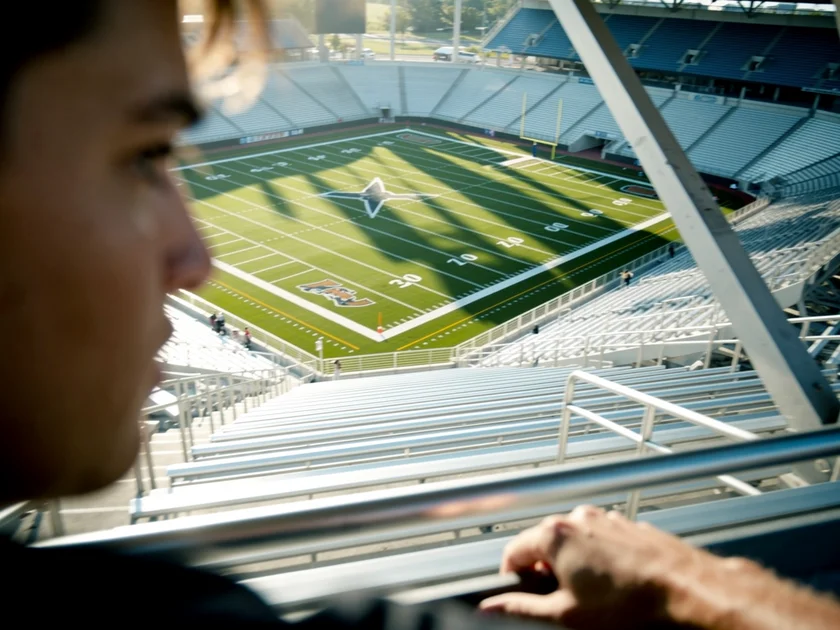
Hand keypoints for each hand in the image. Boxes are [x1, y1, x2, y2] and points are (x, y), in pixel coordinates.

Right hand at [478, 505, 717, 628]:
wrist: (686, 591)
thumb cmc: (631, 604)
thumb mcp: (566, 614)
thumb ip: (522, 607)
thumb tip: (493, 607)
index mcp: (555, 535)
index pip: (513, 550)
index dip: (513, 576)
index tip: (521, 593)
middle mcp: (578, 518)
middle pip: (543, 542)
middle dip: (547, 570)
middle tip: (563, 600)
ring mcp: (605, 518)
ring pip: (574, 541)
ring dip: (575, 564)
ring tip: (595, 594)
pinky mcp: (627, 525)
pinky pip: (600, 540)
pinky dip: (600, 559)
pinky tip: (616, 583)